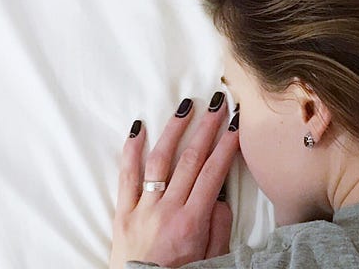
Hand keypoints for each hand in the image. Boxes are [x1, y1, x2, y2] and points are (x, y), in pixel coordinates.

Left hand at [109, 95, 240, 268]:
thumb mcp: (212, 259)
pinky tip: (139, 129)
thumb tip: (221, 197)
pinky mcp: (123, 212)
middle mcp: (168, 210)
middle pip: (190, 160)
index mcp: (193, 221)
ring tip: (186, 107)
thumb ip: (218, 228)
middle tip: (218, 105)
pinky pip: (126, 177)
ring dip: (174, 130)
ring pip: (160, 161)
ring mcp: (143, 209)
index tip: (236, 124)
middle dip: (207, 129)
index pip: (213, 173)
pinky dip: (132, 150)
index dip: (227, 146)